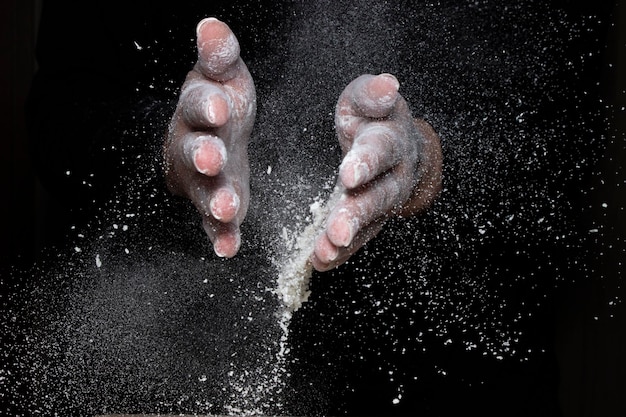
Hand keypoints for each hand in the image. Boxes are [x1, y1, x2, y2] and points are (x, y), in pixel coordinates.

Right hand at [164, 18, 255, 257]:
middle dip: (203, 155)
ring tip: (227, 209)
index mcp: (199, 110)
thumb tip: (212, 26)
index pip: (199, 105)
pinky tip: (228, 247)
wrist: (211, 136)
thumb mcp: (222, 75)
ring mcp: (203, 179)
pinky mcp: (215, 203)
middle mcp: (195, 146)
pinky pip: (213, 222)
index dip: (207, 107)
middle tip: (212, 159)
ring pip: (204, 190)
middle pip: (195, 150)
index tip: (220, 107)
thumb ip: (220, 56)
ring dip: (214, 199)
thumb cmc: (220, 103)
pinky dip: (220, 235)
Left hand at [311, 74, 442, 270]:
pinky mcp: (373, 219)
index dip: (366, 163)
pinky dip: (340, 252)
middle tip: (337, 231)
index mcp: (391, 139)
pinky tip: (320, 261)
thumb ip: (372, 94)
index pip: (380, 151)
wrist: (394, 143)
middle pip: (378, 196)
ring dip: (348, 239)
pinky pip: (359, 238)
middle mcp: (393, 174)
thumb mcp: (368, 98)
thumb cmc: (372, 117)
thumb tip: (387, 83)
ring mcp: (385, 200)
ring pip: (370, 222)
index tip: (348, 175)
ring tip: (325, 252)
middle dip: (357, 214)